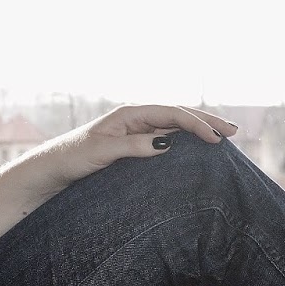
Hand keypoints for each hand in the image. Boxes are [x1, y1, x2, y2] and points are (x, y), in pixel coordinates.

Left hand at [36, 104, 239, 189]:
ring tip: (223, 138)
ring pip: (175, 129)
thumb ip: (134, 147)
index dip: (196, 123)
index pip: (171, 113)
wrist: (51, 172)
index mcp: (129, 114)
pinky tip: (199, 151)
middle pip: (179, 116)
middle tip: (234, 132)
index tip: (215, 138)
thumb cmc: (72, 158)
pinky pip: (167, 141)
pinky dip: (186, 144)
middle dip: (206, 121)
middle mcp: (136, 120)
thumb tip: (168, 143)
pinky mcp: (135, 148)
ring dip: (199, 132)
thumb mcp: (102, 152)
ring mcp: (137, 133)